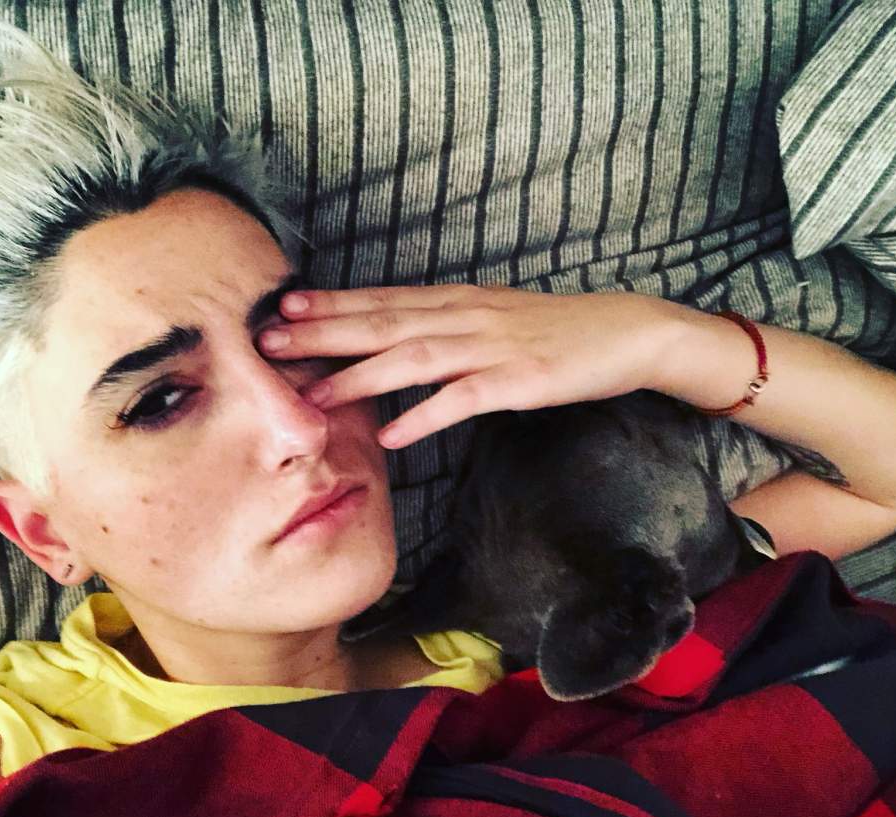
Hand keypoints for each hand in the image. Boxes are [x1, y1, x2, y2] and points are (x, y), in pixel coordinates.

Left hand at [257, 284, 681, 448]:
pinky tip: (392, 437)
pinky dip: (425, 417)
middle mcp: (465, 317)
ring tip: (315, 395)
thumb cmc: (556, 331)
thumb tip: (397, 339)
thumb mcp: (493, 317)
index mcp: (457, 301)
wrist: (626, 332)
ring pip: (413, 357)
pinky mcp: (519, 381)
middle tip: (269, 343)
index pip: (383, 300)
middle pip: (383, 322)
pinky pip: (464, 400)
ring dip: (360, 376)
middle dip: (324, 334)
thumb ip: (446, 326)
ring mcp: (491, 347)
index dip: (331, 305)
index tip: (281, 309)